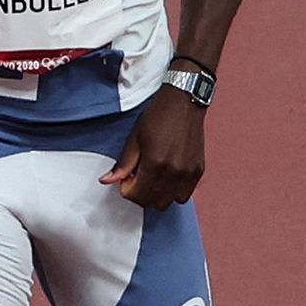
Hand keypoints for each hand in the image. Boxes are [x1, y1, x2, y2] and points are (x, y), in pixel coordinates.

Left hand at [102, 84, 205, 208]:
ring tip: (153, 179)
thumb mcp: (135, 138)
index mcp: (155, 163)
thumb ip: (123, 163)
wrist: (184, 102)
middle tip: (137, 179)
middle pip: (152, 202)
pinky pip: (184, 195)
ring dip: (157, 196)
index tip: (126, 179)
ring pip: (168, 202)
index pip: (137, 195)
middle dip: (140, 195)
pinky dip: (173, 192)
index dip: (127, 190)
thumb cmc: (159, 116)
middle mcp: (173, 172)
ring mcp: (188, 173)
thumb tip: (107, 180)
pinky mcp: (198, 171)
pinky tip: (167, 178)